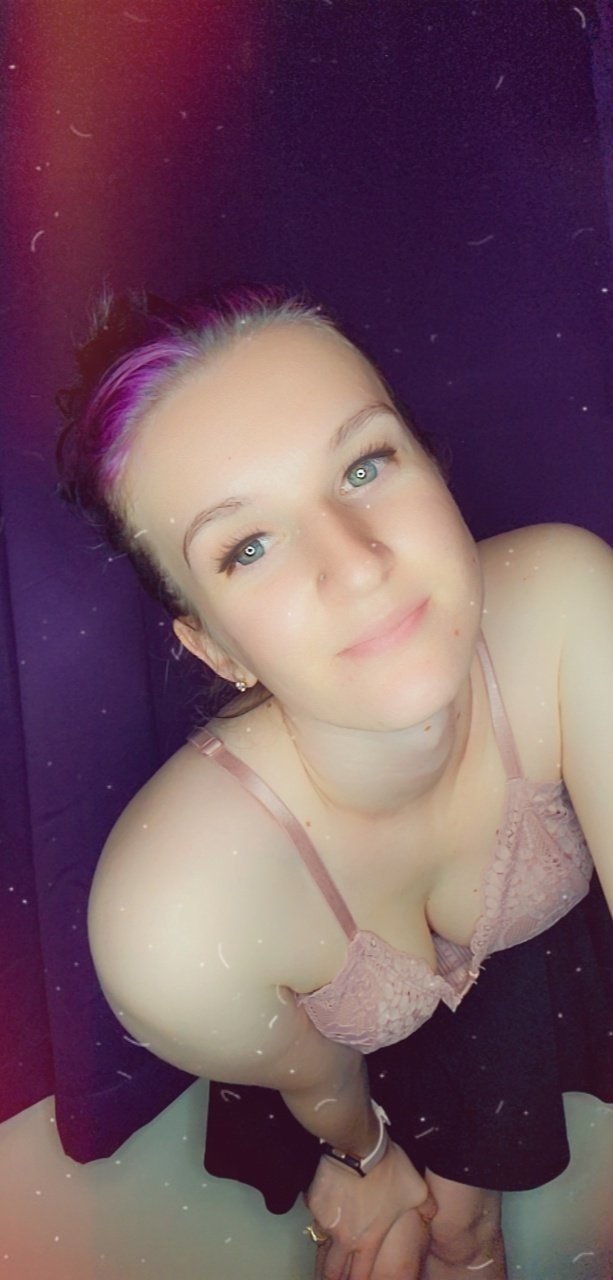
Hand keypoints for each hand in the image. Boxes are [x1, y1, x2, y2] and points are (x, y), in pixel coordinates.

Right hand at [305, 1141, 436, 1279]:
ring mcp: (326, 1220)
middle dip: (334, 1277)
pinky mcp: (314, 1202)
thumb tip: (432, 1215)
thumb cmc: (389, 1171)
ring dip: (329, 1242)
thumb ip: (427, 1209)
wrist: (359, 1147)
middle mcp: (345, 1237)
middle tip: (335, 1277)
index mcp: (368, 1241)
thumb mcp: (417, 1190)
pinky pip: (316, 1211)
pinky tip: (330, 1197)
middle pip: (333, 1271)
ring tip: (334, 1235)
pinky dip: (323, 1210)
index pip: (360, 1278)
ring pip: (324, 1239)